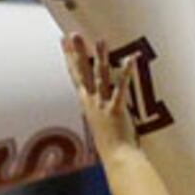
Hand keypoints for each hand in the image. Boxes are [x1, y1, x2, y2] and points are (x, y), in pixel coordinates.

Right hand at [65, 34, 142, 156]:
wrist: (117, 159)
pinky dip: (126, 73)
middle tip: (72, 35)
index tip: (63, 41)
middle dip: (76, 53)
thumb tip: (99, 102)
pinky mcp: (116, 110)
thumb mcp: (100, 122)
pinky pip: (121, 88)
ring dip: (100, 58)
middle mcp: (92, 102)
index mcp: (87, 104)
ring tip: (99, 40)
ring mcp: (103, 105)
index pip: (75, 76)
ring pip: (100, 77)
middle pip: (82, 73)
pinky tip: (131, 58)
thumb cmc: (112, 145)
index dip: (68, 58)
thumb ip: (99, 109)